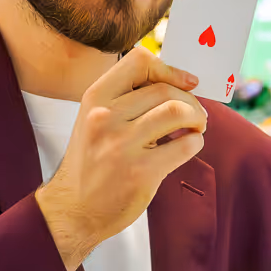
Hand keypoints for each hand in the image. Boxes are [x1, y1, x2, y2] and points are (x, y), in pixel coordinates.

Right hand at [35, 47, 207, 270]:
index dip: (169, 69)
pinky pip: (185, 146)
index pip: (139, 61)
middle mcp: (105, 117)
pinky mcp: (141, 171)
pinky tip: (188, 148)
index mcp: (94, 99)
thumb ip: (125, 100)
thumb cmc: (90, 163)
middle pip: (165, 89)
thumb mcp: (94, 120)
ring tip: (196, 128)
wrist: (73, 209)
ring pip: (177, 112)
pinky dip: (195, 143)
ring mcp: (122, 145)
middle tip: (196, 114)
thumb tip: (176, 83)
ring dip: (197, 118)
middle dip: (190, 101)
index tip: (186, 82)